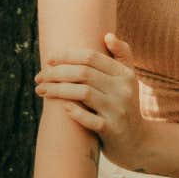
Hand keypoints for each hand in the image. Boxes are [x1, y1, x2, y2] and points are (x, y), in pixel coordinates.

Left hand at [35, 34, 147, 170]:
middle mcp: (123, 90)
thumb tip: (107, 35)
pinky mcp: (112, 130)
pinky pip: (89, 119)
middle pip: (84, 73)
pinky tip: (61, 107)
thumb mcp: (128, 79)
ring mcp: (118, 110)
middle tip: (39, 77)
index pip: (92, 57)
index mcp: (125, 74)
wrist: (138, 142)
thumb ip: (121, 55)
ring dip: (57, 90)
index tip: (49, 59)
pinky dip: (74, 112)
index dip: (67, 55)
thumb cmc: (125, 105)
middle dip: (56, 73)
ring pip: (83, 93)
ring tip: (41, 90)